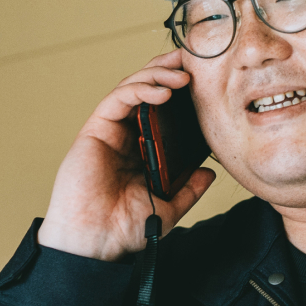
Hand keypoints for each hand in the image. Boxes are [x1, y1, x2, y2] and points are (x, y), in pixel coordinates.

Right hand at [38, 50, 214, 260]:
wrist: (97, 246)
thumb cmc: (124, 230)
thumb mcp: (168, 207)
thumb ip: (188, 189)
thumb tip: (211, 172)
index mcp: (140, 150)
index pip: (161, 110)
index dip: (180, 92)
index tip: (204, 82)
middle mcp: (124, 136)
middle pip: (146, 90)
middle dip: (168, 70)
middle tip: (193, 59)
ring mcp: (108, 132)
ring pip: (131, 88)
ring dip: (157, 75)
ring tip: (183, 74)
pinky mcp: (94, 131)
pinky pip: (117, 100)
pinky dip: (140, 89)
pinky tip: (163, 91)